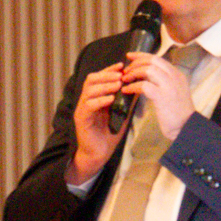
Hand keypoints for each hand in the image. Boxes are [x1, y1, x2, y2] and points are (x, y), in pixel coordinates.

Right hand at [66, 64, 126, 184]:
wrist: (99, 154)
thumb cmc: (110, 134)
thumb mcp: (122, 114)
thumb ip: (127, 101)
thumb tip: (139, 86)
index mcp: (94, 97)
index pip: (98, 77)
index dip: (109, 70)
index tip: (122, 66)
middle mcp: (86, 100)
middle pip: (91, 79)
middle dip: (106, 75)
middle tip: (121, 76)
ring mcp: (82, 109)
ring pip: (89, 90)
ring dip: (105, 86)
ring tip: (118, 85)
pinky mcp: (81, 119)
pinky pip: (88, 105)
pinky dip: (100, 100)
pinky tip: (111, 99)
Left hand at [119, 51, 195, 139]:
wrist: (186, 127)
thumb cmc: (178, 113)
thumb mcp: (174, 91)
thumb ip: (164, 82)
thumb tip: (145, 76)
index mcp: (177, 74)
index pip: (157, 58)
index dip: (142, 55)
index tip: (130, 56)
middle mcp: (174, 76)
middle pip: (152, 60)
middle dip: (136, 62)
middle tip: (125, 69)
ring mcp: (169, 86)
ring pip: (148, 70)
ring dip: (133, 73)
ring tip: (125, 79)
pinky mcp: (162, 96)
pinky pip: (144, 85)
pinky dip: (132, 86)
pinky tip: (126, 90)